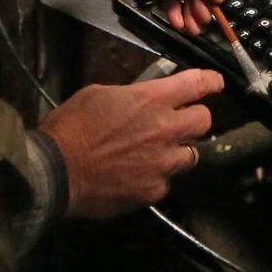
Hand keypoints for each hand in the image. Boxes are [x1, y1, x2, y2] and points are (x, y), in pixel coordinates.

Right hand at [40, 68, 223, 217]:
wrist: (55, 171)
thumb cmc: (71, 127)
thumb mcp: (100, 94)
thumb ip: (131, 94)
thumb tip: (143, 97)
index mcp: (152, 100)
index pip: (198, 84)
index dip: (211, 81)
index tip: (215, 83)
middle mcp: (166, 130)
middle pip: (205, 120)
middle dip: (195, 119)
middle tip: (180, 121)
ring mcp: (163, 163)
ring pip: (191, 155)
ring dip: (177, 151)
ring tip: (156, 153)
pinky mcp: (154, 190)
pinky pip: (166, 181)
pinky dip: (155, 177)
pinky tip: (135, 175)